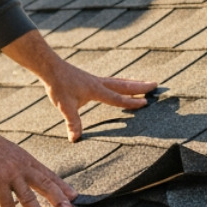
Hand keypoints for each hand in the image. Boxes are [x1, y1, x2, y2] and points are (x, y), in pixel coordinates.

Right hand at [0, 128, 76, 206]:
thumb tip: (25, 175)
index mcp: (27, 160)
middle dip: (59, 200)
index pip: (49, 174)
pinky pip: (7, 202)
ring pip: (29, 197)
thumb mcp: (10, 152)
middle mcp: (23, 167)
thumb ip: (19, 164)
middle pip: (46, 185)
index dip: (62, 186)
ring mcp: (10, 174)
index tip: (74, 196)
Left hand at [42, 63, 157, 141]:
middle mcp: (99, 84)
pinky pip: (111, 81)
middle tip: (155, 85)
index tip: (146, 103)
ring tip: (145, 83)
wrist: (50, 67)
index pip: (117, 98)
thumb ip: (72, 122)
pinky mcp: (90, 79)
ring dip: (133, 83)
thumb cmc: (58, 85)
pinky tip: (120, 84)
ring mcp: (96, 80)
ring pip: (119, 81)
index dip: (131, 102)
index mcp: (96, 90)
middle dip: (140, 87)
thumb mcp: (65, 106)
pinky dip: (121, 82)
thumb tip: (75, 139)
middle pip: (124, 85)